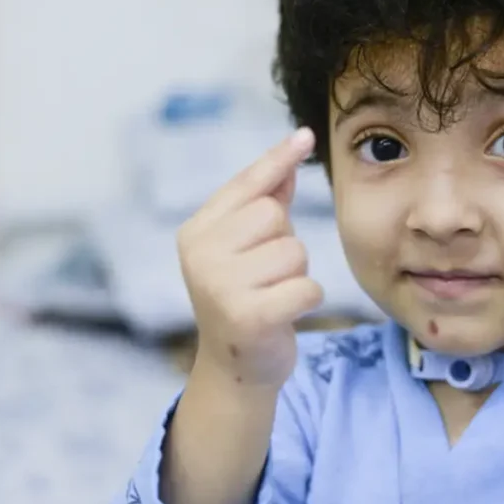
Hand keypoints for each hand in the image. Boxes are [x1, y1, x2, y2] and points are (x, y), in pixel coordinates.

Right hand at [177, 127, 323, 388]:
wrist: (236, 368)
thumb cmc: (246, 298)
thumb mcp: (247, 247)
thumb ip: (265, 201)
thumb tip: (291, 154)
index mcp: (196, 232)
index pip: (246, 185)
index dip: (277, 160)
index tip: (305, 135)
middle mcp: (201, 255)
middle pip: (274, 215)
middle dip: (285, 242)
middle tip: (266, 274)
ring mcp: (220, 287)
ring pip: (294, 252)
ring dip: (297, 274)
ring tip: (272, 294)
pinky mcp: (248, 317)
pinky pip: (307, 287)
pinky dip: (306, 300)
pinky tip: (283, 315)